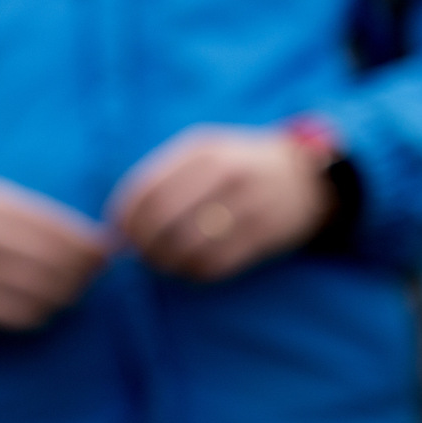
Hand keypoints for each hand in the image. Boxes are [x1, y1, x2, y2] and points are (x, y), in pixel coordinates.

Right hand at [0, 177, 109, 330]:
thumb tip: (100, 247)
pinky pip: (13, 314)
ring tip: (70, 293)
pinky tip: (43, 308)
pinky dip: (38, 314)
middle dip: (81, 273)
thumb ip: (42, 219)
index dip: (89, 246)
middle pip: (50, 263)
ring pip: (36, 291)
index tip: (106, 255)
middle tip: (92, 278)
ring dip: (62, 296)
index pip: (56, 229)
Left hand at [110, 125, 335, 281]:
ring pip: (186, 245)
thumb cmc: (234, 170)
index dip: (124, 220)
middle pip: (162, 220)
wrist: (305, 178)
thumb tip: (116, 226)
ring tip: (163, 263)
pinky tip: (190, 268)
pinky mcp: (266, 233)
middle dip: (142, 245)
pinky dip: (193, 272)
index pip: (145, 190)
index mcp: (202, 150)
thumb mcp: (201, 157)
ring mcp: (249, 201)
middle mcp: (226, 172)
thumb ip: (159, 181)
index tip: (119, 236)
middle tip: (139, 255)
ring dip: (165, 262)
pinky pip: (214, 263)